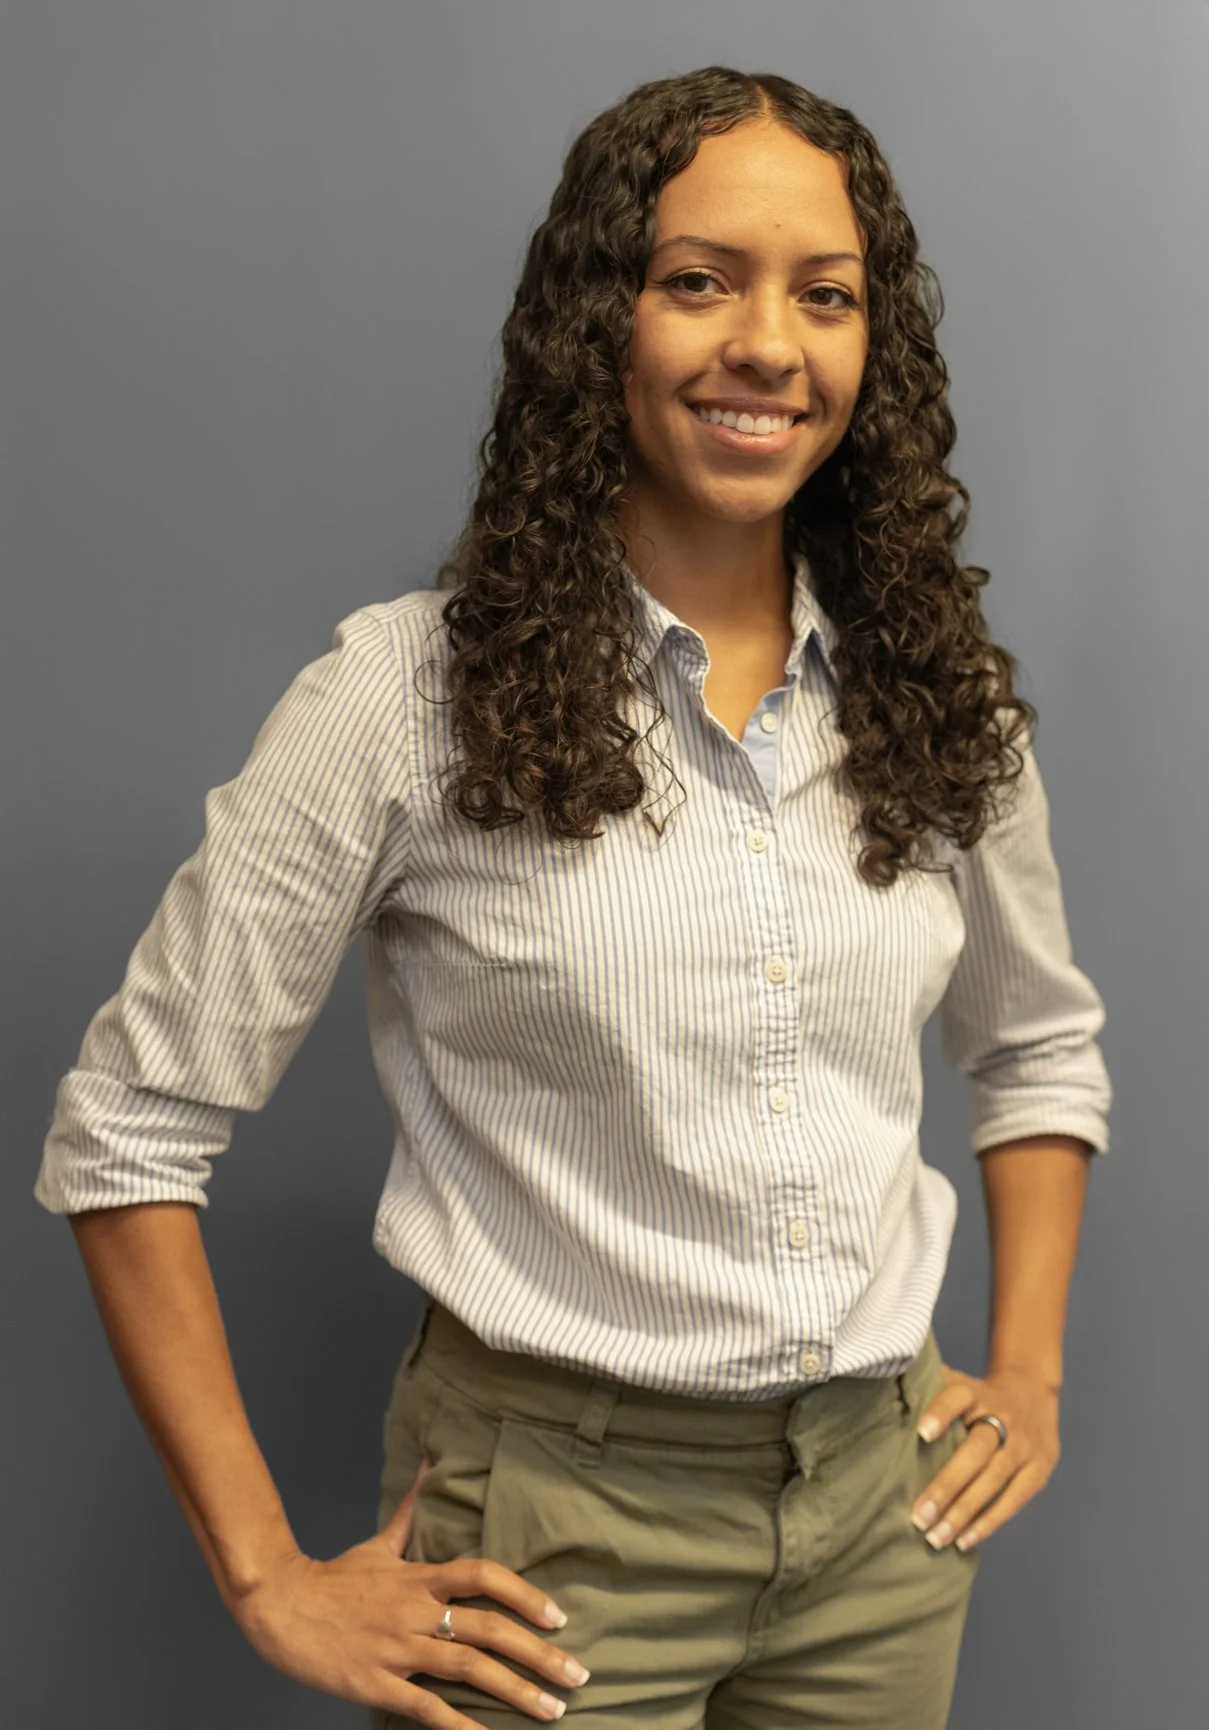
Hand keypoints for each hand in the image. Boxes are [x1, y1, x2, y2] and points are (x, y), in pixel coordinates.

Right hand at [233, 1459, 589, 1726]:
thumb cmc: (333, 1578)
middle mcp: (416, 1612)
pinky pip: (426, 1710)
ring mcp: (398, 1650)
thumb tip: (431, 1463)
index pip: (484, 1576)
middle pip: (489, 1630)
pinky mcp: (376, 1685)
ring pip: (468, 1671)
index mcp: (420, 1577)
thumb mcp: (378, 1543)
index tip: (558, 1618)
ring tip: (553, 1710)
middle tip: (578, 1675)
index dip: (525, 1595)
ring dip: (516, 1692)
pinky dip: (461, 1728)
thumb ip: (412, 1513)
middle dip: (539, 1655)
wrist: (278, 1605)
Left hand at [910, 1363, 1061, 1552]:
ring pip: (993, 1480)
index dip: (940, 1413)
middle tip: (918, 1516)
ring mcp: (1024, 1444)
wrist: (1033, 1392)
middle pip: (975, 1451)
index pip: (957, 1398)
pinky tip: (964, 1541)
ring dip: (964, 1513)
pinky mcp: (1039, 1469)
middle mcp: (1002, 1416)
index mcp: (975, 1392)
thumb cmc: (977, 1395)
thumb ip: (925, 1387)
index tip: (921, 1434)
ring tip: (935, 1537)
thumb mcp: (956, 1381)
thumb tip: (878, 1383)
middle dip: (946, 1485)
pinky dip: (988, 1522)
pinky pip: (1014, 1500)